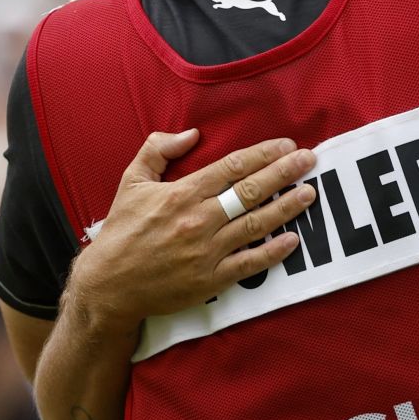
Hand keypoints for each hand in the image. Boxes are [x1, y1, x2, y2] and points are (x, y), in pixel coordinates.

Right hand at [70, 131, 317, 326]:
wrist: (108, 286)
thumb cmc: (122, 232)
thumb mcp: (131, 182)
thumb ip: (158, 150)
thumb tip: (191, 134)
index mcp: (182, 194)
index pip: (232, 167)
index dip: (263, 154)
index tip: (287, 145)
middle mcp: (198, 220)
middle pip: (251, 191)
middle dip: (284, 173)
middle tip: (310, 160)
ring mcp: (207, 251)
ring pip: (256, 224)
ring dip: (287, 208)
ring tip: (310, 193)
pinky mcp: (211, 280)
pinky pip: (249, 264)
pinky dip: (273, 252)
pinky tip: (294, 240)